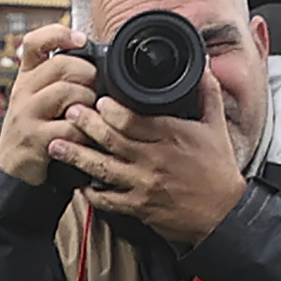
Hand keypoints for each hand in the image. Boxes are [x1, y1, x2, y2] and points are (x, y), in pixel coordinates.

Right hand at [0, 28, 101, 188]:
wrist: (13, 167)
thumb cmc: (35, 128)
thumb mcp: (39, 98)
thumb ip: (60, 79)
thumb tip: (96, 62)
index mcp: (27, 76)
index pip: (34, 42)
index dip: (58, 34)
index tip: (80, 40)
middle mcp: (24, 91)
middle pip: (61, 65)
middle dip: (87, 73)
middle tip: (94, 86)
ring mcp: (27, 114)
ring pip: (67, 92)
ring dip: (88, 102)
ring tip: (89, 113)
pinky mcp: (35, 137)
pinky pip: (69, 126)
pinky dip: (84, 131)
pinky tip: (84, 136)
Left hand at [56, 96, 249, 244]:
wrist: (223, 214)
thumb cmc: (218, 170)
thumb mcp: (216, 126)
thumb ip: (207, 93)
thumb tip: (204, 66)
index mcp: (171, 136)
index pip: (132, 119)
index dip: (110, 109)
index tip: (98, 100)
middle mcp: (154, 159)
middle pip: (111, 139)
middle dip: (85, 124)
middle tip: (69, 111)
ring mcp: (143, 185)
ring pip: (102, 168)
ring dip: (76, 155)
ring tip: (56, 143)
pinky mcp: (139, 207)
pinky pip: (107, 199)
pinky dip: (90, 191)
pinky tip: (77, 182)